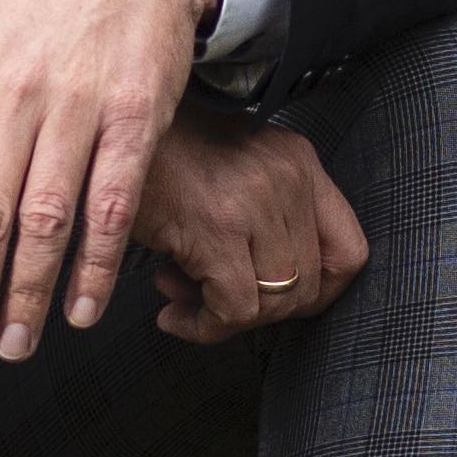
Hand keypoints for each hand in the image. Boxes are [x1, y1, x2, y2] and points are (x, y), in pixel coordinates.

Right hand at [130, 109, 365, 343]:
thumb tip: (272, 293)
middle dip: (260, 311)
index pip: (351, 251)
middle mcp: (288, 177)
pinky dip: (204, 326)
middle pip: (309, 286)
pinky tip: (173, 313)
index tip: (280, 302)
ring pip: (273, 304)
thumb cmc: (161, 153)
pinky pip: (234, 309)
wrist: (105, 131)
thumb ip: (267, 216)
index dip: (320, 293)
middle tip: (214, 301)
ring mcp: (256, 201)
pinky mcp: (217, 227)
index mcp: (299, 161)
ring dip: (226, 318)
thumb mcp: (233, 167)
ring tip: (183, 299)